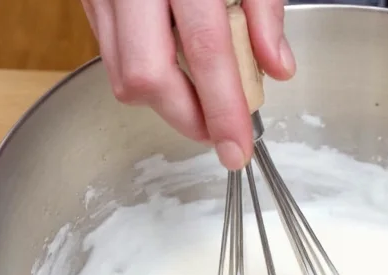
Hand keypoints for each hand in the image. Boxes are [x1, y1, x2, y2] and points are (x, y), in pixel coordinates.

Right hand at [81, 0, 295, 169]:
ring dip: (165, 101)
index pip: (205, 53)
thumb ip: (264, 8)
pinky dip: (144, 74)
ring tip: (201, 98)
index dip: (223, 110)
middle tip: (218, 128)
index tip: (237, 149)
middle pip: (148, 78)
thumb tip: (278, 67)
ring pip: (121, 75)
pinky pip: (109, 53)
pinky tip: (172, 66)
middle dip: (186, 118)